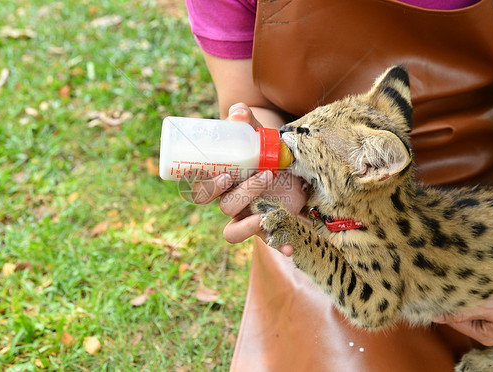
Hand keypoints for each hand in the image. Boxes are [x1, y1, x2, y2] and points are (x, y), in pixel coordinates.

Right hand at [191, 103, 307, 254]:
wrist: (290, 167)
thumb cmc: (266, 153)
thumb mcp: (259, 138)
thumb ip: (248, 125)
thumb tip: (238, 110)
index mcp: (222, 183)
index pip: (202, 192)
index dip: (208, 188)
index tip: (225, 174)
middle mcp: (231, 202)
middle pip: (223, 207)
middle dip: (239, 195)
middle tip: (262, 177)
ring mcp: (248, 217)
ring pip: (234, 231)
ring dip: (250, 223)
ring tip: (268, 213)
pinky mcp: (268, 226)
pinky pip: (267, 242)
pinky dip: (278, 246)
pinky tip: (290, 249)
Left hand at [433, 286, 492, 346]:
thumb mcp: (484, 307)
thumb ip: (459, 313)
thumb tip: (436, 317)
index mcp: (486, 337)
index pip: (455, 323)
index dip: (445, 309)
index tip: (436, 295)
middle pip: (466, 318)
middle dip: (461, 303)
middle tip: (455, 288)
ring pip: (478, 311)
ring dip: (473, 300)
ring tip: (471, 288)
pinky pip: (489, 309)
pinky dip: (484, 299)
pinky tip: (484, 290)